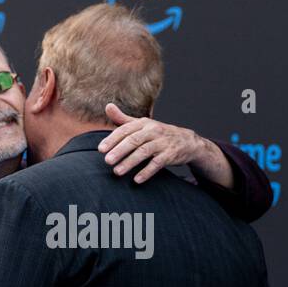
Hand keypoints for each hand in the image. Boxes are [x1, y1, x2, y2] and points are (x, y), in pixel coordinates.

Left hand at [97, 103, 214, 183]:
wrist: (187, 141)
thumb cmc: (158, 134)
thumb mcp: (142, 125)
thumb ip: (123, 119)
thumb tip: (107, 106)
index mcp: (143, 123)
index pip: (125, 130)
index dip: (112, 139)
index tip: (101, 149)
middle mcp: (153, 130)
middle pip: (134, 140)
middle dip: (119, 151)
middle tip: (107, 161)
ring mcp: (163, 142)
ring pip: (144, 152)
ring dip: (130, 162)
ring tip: (117, 172)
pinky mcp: (170, 155)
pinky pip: (157, 163)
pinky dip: (147, 171)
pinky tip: (137, 180)